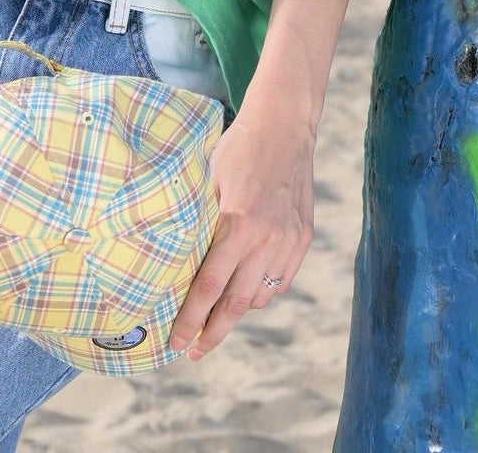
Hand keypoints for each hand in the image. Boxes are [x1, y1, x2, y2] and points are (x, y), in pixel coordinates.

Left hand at [167, 90, 314, 359]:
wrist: (284, 125)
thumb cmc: (237, 148)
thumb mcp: (208, 180)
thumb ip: (199, 220)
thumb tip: (174, 255)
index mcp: (237, 224)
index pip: (209, 286)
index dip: (192, 318)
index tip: (178, 341)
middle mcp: (266, 239)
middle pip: (237, 303)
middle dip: (214, 331)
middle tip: (194, 351)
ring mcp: (288, 240)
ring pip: (262, 294)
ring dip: (238, 311)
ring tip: (216, 321)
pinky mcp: (303, 237)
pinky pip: (281, 278)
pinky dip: (263, 290)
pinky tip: (247, 291)